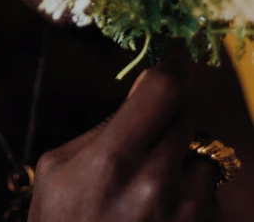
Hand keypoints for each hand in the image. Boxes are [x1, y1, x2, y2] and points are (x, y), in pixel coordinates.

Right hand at [29, 61, 220, 220]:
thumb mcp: (59, 167)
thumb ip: (103, 128)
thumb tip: (143, 92)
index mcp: (113, 159)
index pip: (164, 89)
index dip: (171, 67)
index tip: (170, 60)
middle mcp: (155, 184)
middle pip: (188, 113)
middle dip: (172, 111)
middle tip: (151, 125)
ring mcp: (184, 214)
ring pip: (203, 154)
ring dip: (183, 157)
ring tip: (151, 182)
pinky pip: (207, 194)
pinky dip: (190, 193)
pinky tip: (161, 212)